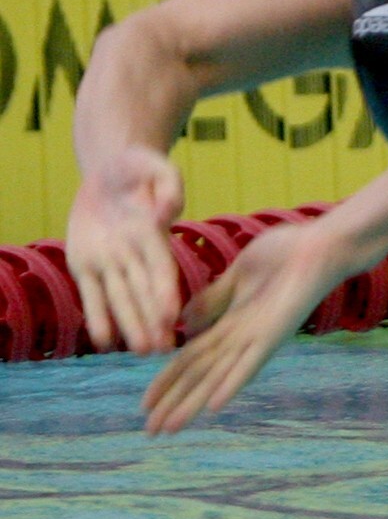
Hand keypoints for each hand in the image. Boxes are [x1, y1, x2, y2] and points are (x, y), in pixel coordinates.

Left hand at [65, 146, 185, 353]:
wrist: (110, 171)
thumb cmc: (141, 167)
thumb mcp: (157, 167)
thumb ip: (169, 187)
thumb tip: (169, 212)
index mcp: (153, 235)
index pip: (161, 269)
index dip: (164, 293)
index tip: (171, 317)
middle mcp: (135, 255)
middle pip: (142, 292)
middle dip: (150, 321)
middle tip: (158, 349)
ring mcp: (110, 262)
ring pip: (120, 299)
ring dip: (129, 325)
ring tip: (139, 352)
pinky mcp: (86, 264)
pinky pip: (91, 294)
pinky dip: (97, 316)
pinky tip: (103, 340)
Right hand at [142, 221, 350, 434]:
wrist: (321, 244)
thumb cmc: (286, 255)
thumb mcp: (237, 276)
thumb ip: (212, 300)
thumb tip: (183, 322)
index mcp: (231, 325)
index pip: (191, 360)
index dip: (167, 381)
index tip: (145, 405)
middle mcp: (243, 339)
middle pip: (199, 376)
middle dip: (174, 403)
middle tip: (151, 434)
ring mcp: (259, 338)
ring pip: (218, 377)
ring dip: (192, 404)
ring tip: (170, 429)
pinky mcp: (276, 333)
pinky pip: (251, 364)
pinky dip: (232, 385)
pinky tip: (213, 408)